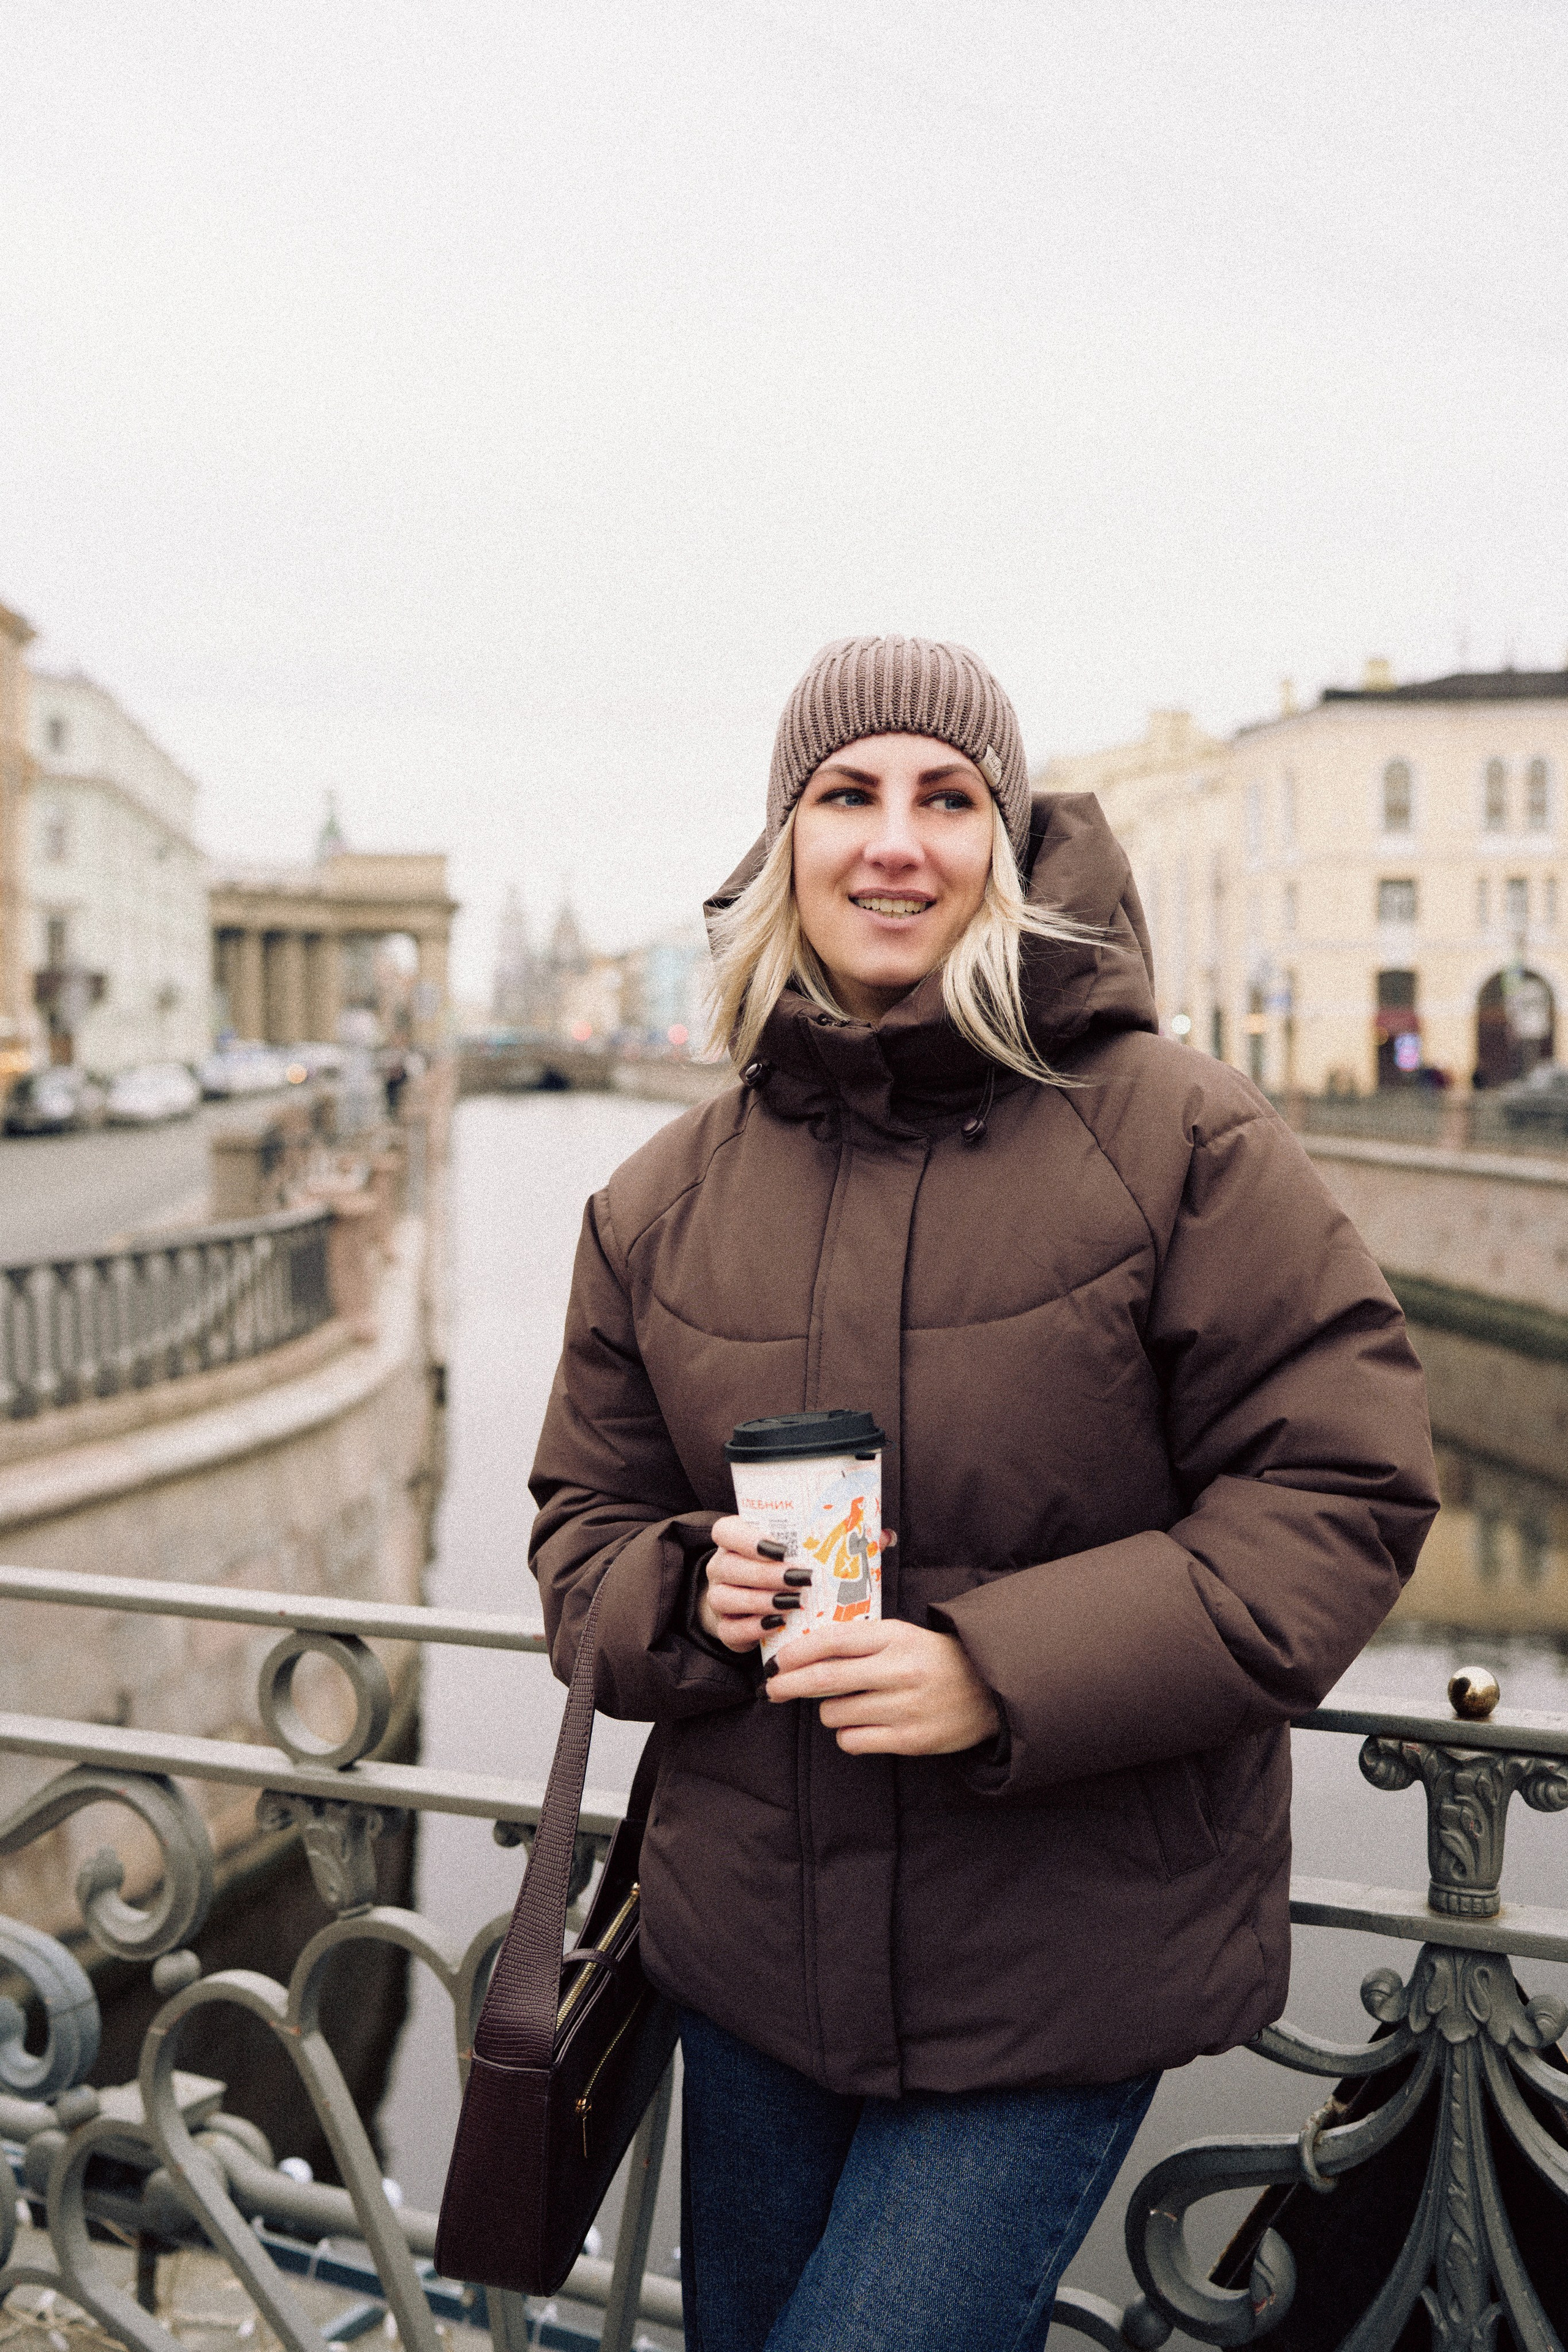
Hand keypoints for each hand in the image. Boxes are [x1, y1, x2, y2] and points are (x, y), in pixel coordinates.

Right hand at [697, 1516, 799, 1651]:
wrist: (761, 1606)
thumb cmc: (781, 1569)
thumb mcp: (789, 1550)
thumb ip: (800, 1541)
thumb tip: (834, 1539)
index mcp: (731, 1542)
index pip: (724, 1531)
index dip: (749, 1539)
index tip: (781, 1550)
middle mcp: (719, 1568)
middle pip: (728, 1566)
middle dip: (765, 1573)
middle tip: (797, 1578)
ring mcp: (716, 1598)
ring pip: (724, 1598)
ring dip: (760, 1600)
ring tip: (791, 1602)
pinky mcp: (724, 1627)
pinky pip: (729, 1629)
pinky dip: (753, 1628)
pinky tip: (778, 1622)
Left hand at [765, 1618, 1001, 1755]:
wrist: (990, 1689)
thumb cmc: (934, 1658)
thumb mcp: (901, 1636)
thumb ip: (859, 1642)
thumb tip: (804, 1655)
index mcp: (895, 1636)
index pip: (832, 1641)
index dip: (797, 1652)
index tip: (777, 1661)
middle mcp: (899, 1670)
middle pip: (824, 1679)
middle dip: (789, 1684)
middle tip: (772, 1688)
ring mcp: (905, 1707)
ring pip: (835, 1713)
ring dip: (829, 1710)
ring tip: (849, 1704)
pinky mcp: (911, 1739)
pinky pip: (853, 1741)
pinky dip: (848, 1734)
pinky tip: (863, 1725)